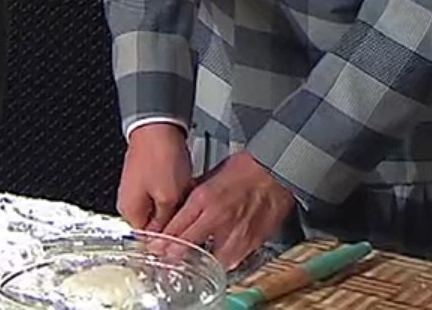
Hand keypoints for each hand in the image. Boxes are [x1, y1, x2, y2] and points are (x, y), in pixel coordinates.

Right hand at [117, 122, 194, 232]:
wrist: (158, 127)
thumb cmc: (159, 157)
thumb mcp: (168, 198)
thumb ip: (166, 223)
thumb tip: (165, 241)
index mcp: (129, 210)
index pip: (148, 239)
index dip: (168, 241)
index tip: (184, 238)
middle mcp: (129, 201)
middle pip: (155, 224)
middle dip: (172, 221)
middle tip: (187, 214)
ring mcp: (137, 188)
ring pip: (161, 209)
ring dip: (175, 206)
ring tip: (185, 196)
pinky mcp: (147, 177)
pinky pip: (162, 194)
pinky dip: (174, 193)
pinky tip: (183, 186)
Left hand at [165, 150, 296, 268]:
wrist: (276, 171)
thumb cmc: (246, 169)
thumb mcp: (209, 176)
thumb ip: (193, 193)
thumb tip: (178, 204)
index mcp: (204, 199)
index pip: (175, 228)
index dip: (162, 241)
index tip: (155, 247)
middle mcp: (218, 218)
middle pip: (188, 245)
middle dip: (174, 254)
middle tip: (167, 257)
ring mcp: (236, 232)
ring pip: (211, 259)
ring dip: (200, 261)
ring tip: (192, 261)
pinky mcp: (252, 241)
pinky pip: (234, 259)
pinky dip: (223, 260)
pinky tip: (218, 257)